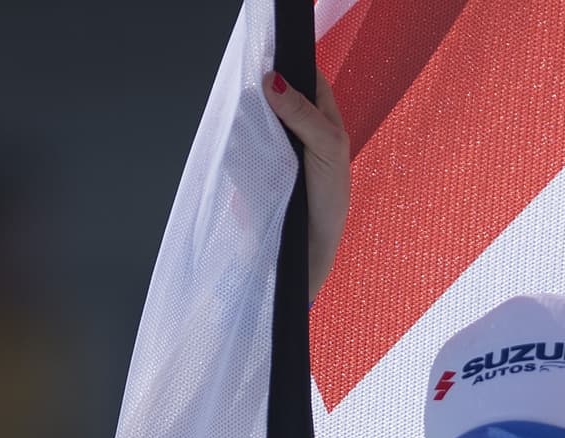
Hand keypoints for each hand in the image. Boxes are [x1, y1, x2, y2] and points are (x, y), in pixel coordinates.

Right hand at [262, 68, 350, 301]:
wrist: (306, 252)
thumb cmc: (328, 202)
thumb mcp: (326, 149)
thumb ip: (303, 114)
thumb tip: (272, 82)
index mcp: (322, 120)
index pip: (306, 79)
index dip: (291, 67)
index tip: (271, 58)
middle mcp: (297, 130)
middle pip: (274, 95)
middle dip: (262, 91)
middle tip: (252, 89)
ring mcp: (273, 148)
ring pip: (253, 117)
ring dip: (247, 117)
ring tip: (250, 124)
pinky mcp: (253, 167)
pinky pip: (239, 144)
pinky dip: (236, 142)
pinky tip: (239, 145)